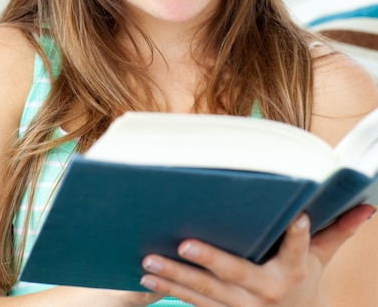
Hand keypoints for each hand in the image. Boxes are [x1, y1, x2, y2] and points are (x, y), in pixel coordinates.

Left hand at [140, 205, 373, 306]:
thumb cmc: (304, 282)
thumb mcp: (322, 259)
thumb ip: (338, 231)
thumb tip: (369, 206)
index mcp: (292, 272)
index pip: (297, 249)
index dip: (298, 235)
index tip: (299, 218)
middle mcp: (265, 293)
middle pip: (233, 275)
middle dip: (207, 259)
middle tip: (183, 243)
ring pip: (204, 294)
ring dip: (175, 277)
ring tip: (149, 261)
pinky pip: (194, 304)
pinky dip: (170, 291)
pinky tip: (147, 279)